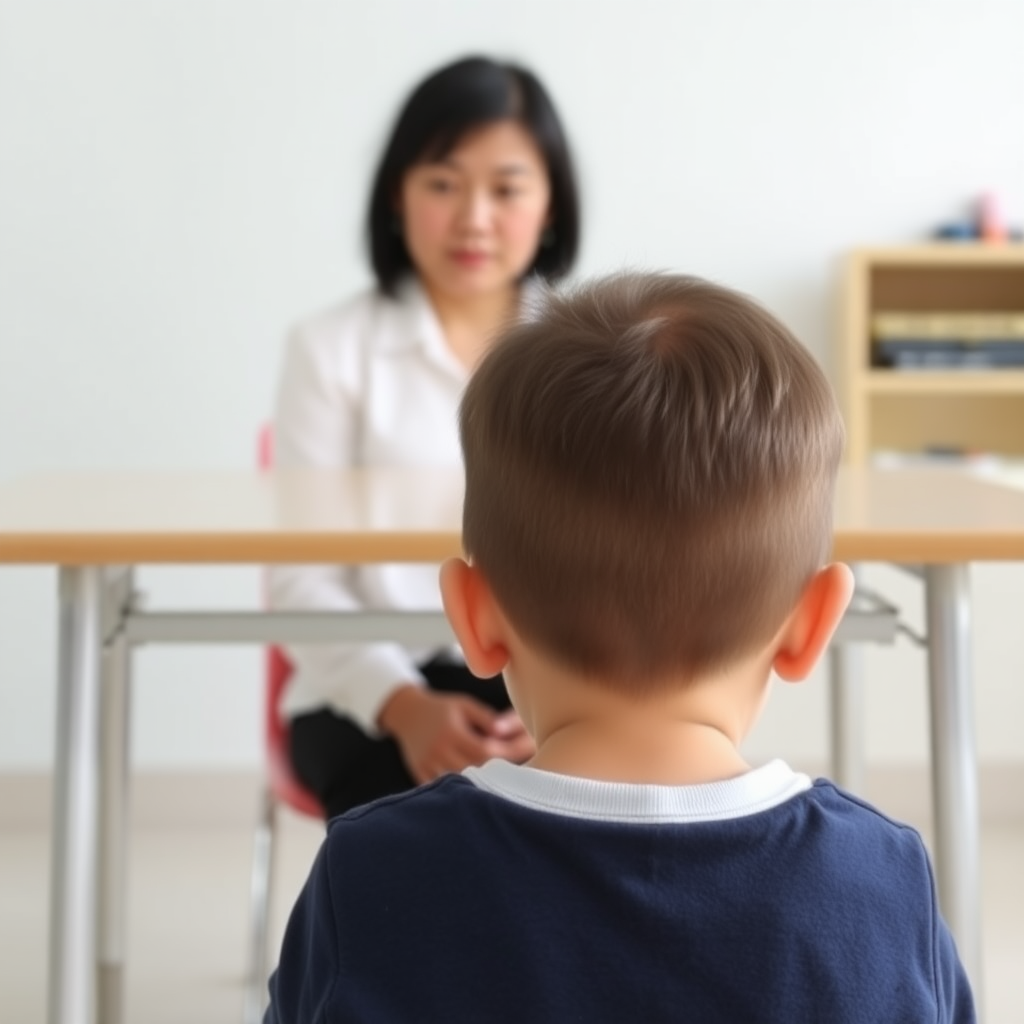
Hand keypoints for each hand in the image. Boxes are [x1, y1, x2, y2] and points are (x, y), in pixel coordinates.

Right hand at [377, 685, 534, 784]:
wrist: (406, 714)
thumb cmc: (442, 709)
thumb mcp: (464, 706)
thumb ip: (486, 718)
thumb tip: (505, 732)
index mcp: (451, 732)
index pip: (484, 751)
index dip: (505, 755)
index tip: (524, 754)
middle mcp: (438, 751)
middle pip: (474, 771)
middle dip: (497, 773)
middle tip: (519, 775)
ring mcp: (427, 766)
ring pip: (459, 785)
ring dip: (480, 785)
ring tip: (502, 786)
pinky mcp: (420, 776)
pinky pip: (443, 791)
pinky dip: (459, 793)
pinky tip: (476, 792)